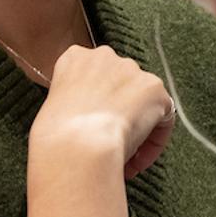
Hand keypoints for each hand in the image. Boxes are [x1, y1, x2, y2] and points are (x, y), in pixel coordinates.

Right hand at [30, 45, 174, 178]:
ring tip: (124, 156)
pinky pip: (162, 119)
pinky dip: (153, 142)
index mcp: (75, 59)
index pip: (93, 77)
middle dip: (119, 113)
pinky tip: (137, 160)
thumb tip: (87, 119)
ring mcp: (132, 70)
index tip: (92, 126)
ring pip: (143, 101)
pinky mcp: (155, 89)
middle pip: (120, 85)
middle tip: (110, 141)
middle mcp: (105, 56)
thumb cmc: (56, 135)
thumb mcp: (53, 108)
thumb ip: (74, 102)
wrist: (77, 143)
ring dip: (137, 127)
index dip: (96, 105)